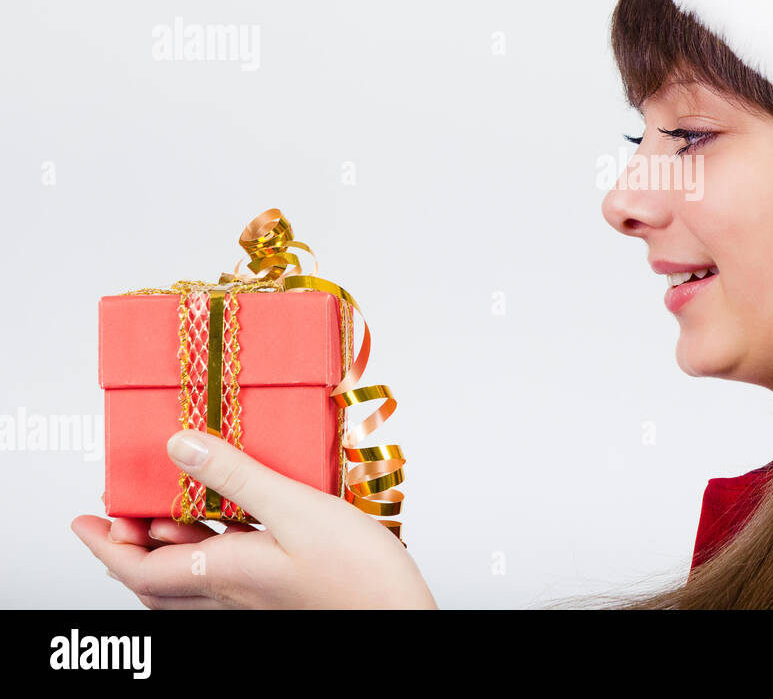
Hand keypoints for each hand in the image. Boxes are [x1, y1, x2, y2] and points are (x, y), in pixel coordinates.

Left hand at [71, 429, 437, 608]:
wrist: (399, 617)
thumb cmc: (358, 575)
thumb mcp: (296, 508)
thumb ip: (237, 476)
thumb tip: (180, 446)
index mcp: (223, 573)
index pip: (139, 568)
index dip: (104, 546)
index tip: (84, 521)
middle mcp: (229, 594)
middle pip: (157, 580)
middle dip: (129, 549)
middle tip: (120, 515)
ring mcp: (254, 600)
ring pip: (188, 584)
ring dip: (168, 551)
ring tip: (168, 514)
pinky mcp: (278, 597)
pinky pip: (222, 581)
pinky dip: (208, 554)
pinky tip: (231, 526)